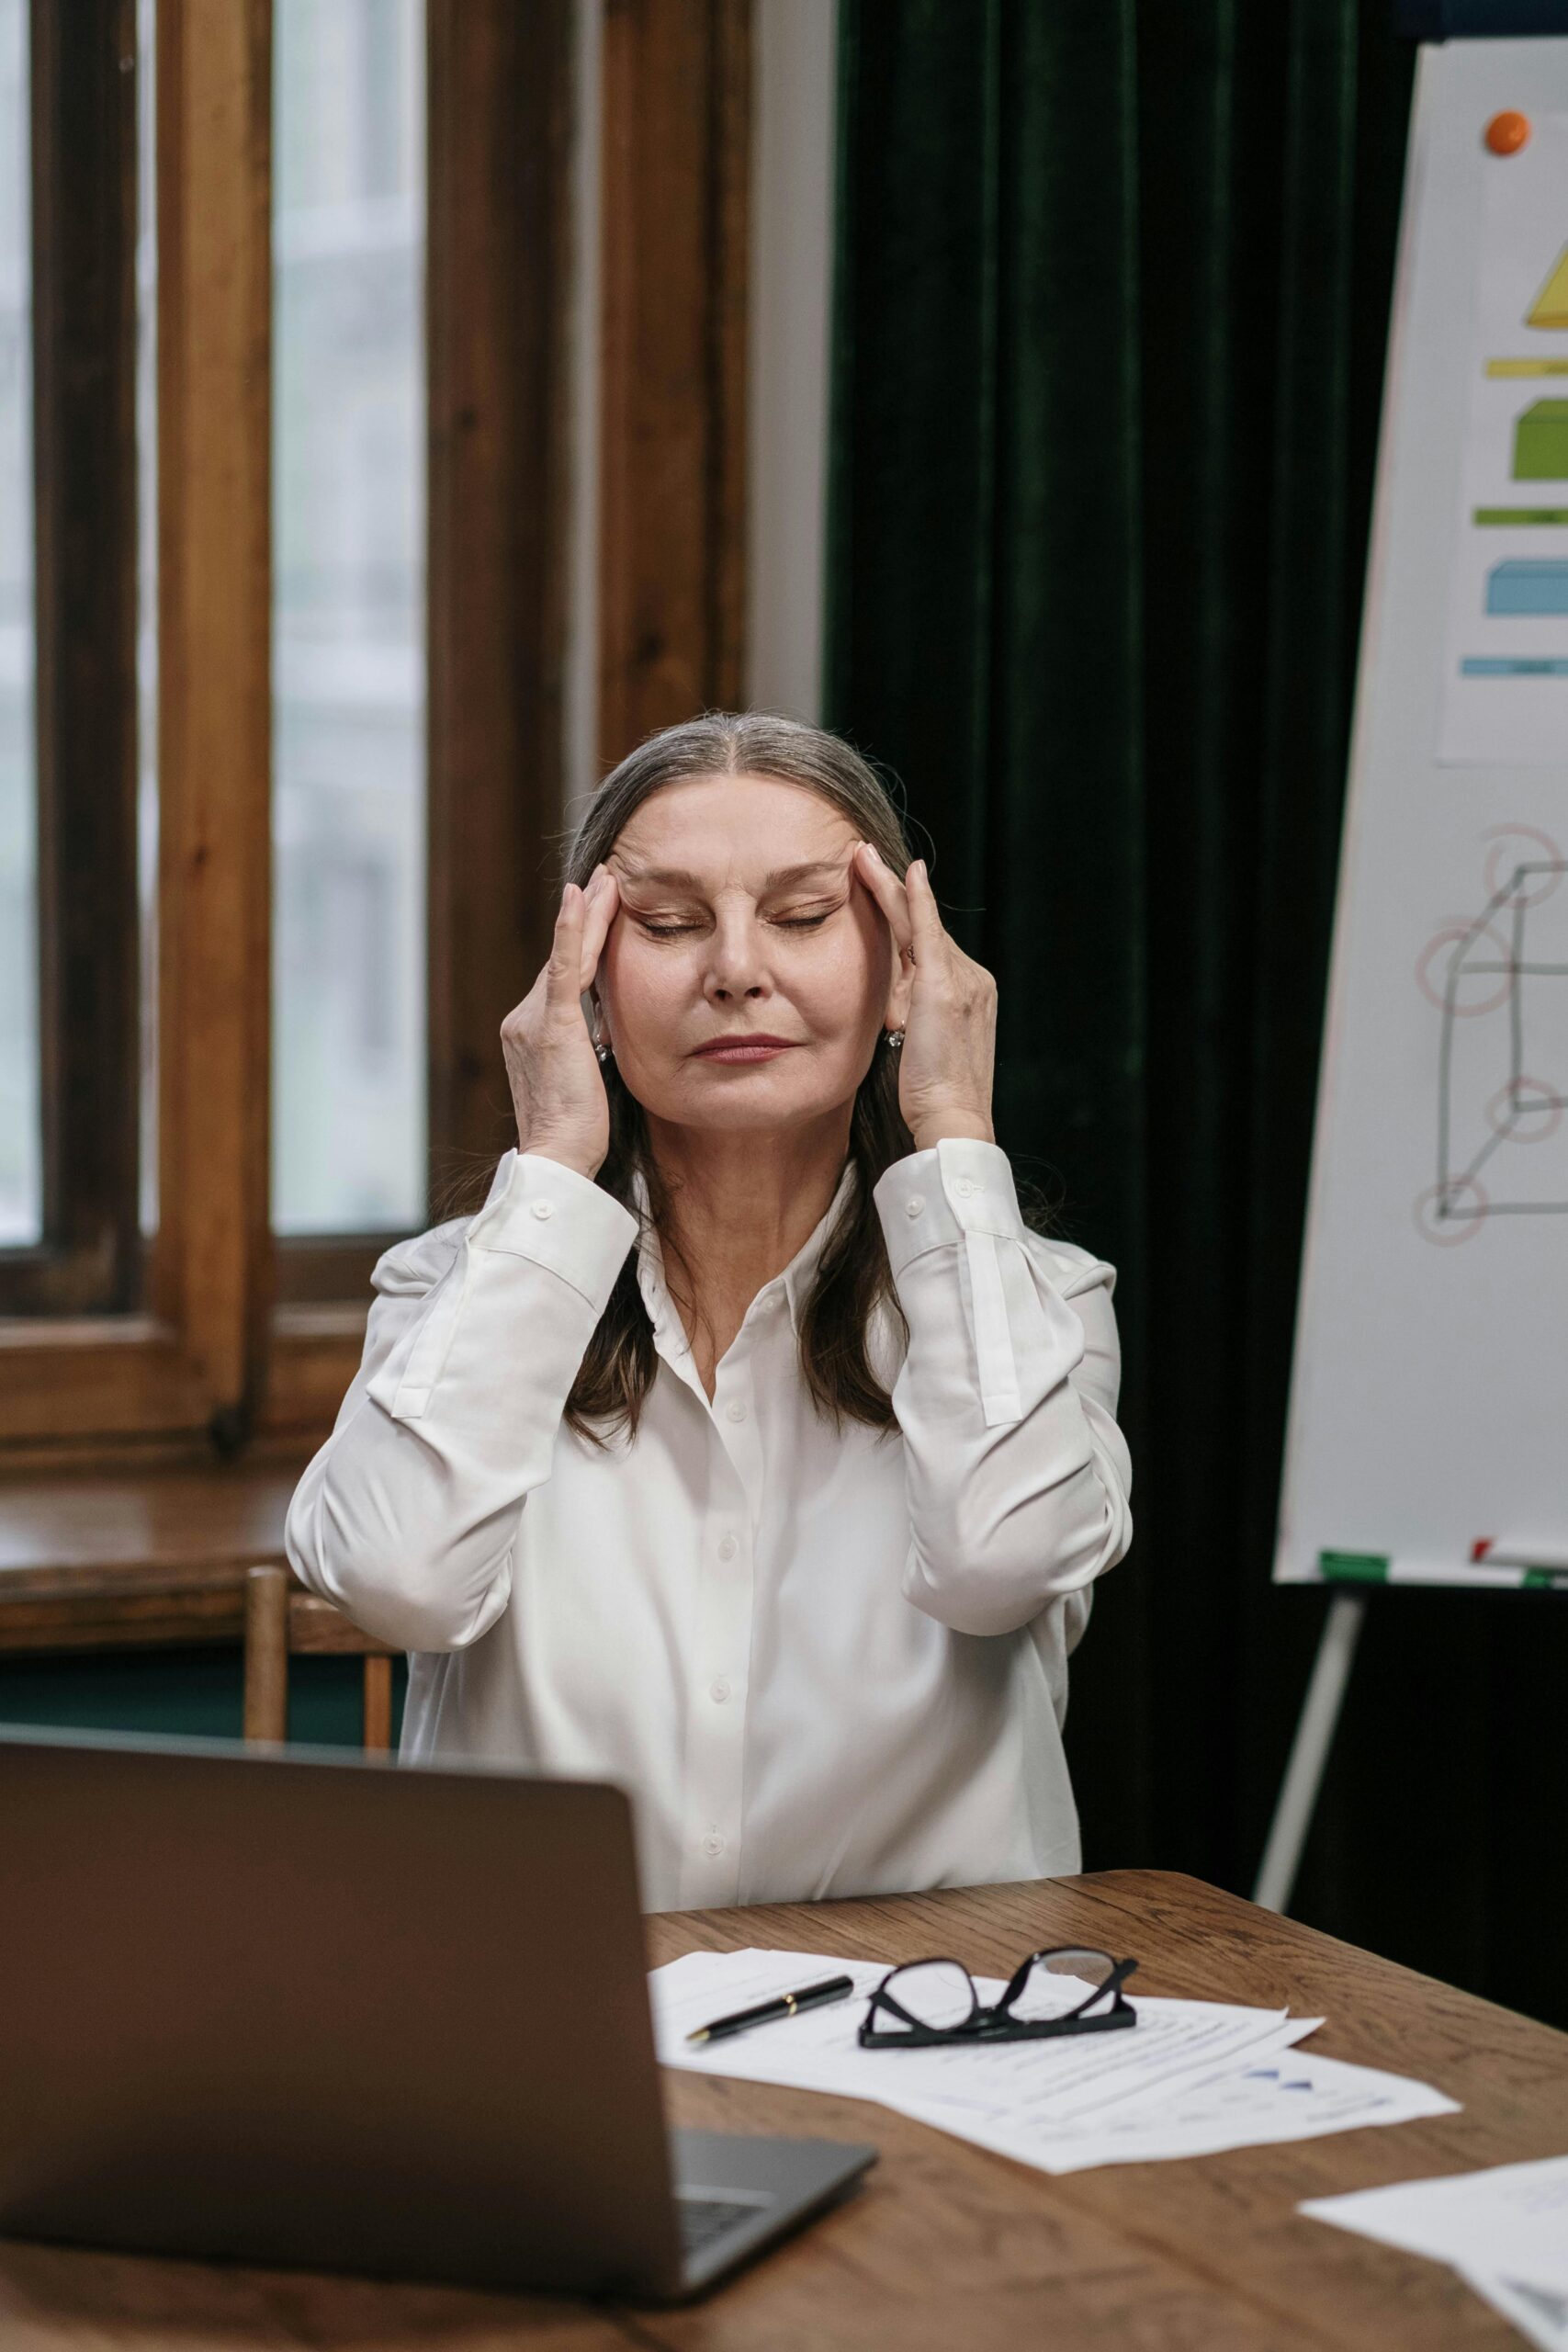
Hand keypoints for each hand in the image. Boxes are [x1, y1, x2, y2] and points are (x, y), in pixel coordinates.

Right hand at [500, 867, 620, 1179]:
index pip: (562, 980)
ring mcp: (533, 1020)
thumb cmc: (577, 1136)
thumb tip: (605, 1036)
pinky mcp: (553, 1024)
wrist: (558, 1159)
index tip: (596, 909)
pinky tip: (581, 896)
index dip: (580, 944)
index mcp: (530, 1035)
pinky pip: (564, 967)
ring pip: (567, 957)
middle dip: (585, 918)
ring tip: (608, 879)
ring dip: (590, 914)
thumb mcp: (584, 1084)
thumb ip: (587, 1052)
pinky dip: (572, 929)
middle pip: (563, 960)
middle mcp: (522, 1021)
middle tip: (604, 878)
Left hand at [852, 844, 996, 1150]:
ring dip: (889, 890)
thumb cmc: (930, 1100)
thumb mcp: (917, 1050)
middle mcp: (973, 980)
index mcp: (969, 996)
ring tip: (862, 859)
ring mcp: (962, 980)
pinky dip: (914, 900)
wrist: (952, 1120)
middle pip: (924, 930)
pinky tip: (903, 872)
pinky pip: (925, 932)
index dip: (904, 918)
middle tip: (865, 858)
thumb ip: (907, 1020)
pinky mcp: (943, 985)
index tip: (884, 892)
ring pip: (918, 926)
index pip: (928, 949)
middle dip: (895, 892)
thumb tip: (887, 1010)